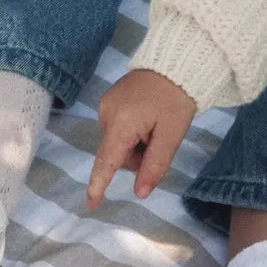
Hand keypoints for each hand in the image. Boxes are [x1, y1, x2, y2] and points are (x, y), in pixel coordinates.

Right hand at [88, 68, 197, 207]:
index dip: (99, 185)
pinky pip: (118, 127)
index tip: (90, 205)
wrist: (175, 61)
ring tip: (155, 125)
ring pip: (118, 142)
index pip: (107, 161)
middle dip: (136, 156)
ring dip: (135, 143)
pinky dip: (132, 131)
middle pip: (116, 153)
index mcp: (121, 123)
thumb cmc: (176, 98)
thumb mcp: (171, 135)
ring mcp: (106, 104)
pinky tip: (148, 117)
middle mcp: (106, 114)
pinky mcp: (110, 99)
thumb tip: (139, 193)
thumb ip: (154, 165)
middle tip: (159, 140)